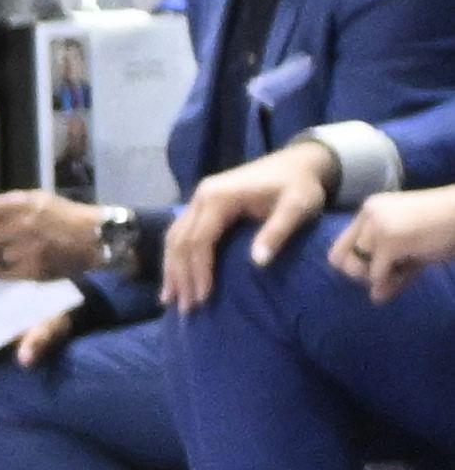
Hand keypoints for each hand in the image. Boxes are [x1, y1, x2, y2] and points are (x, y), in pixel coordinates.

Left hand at [0, 189, 106, 281]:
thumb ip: (4, 212)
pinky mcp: (37, 267)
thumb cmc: (62, 217)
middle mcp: (24, 222)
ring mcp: (31, 246)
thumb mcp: (35, 203)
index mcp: (20, 202)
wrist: (100, 236)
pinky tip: (3, 270)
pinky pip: (6, 274)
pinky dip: (0, 274)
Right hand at [163, 140, 334, 306]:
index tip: (204, 298)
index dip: (199, 270)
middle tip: (187, 308)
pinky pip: (180, 233)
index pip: (199, 240)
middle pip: (180, 241)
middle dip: (181, 276)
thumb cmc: (300, 186)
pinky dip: (174, 257)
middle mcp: (201, 197)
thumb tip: (257, 263)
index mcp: (218, 197)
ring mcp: (198, 199)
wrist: (299, 161)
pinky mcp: (202, 204)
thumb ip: (277, 232)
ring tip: (171, 299)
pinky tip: (174, 276)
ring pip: (173, 238)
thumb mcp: (298, 206)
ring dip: (171, 269)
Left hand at [335, 185, 454, 300]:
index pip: (340, 246)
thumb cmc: (446, 230)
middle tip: (393, 271)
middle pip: (339, 259)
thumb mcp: (413, 251)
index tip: (382, 267)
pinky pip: (377, 275)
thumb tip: (375, 298)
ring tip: (409, 267)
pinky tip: (415, 267)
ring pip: (359, 268)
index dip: (357, 265)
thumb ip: (391, 271)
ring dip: (382, 278)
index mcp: (370, 211)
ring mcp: (376, 226)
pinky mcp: (389, 240)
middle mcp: (367, 215)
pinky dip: (395, 280)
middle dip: (362, 274)